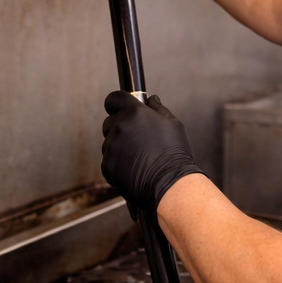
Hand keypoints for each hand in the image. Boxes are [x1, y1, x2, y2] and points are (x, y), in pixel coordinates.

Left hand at [101, 90, 205, 214]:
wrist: (169, 184)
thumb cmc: (174, 154)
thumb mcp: (173, 124)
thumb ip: (158, 108)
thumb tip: (151, 99)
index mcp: (134, 113)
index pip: (114, 98)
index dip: (117, 103)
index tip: (120, 108)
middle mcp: (119, 126)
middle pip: (110, 121)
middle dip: (120, 127)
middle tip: (136, 139)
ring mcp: (111, 146)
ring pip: (110, 142)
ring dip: (119, 146)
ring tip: (139, 156)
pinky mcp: (107, 165)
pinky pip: (109, 159)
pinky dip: (118, 163)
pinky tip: (134, 167)